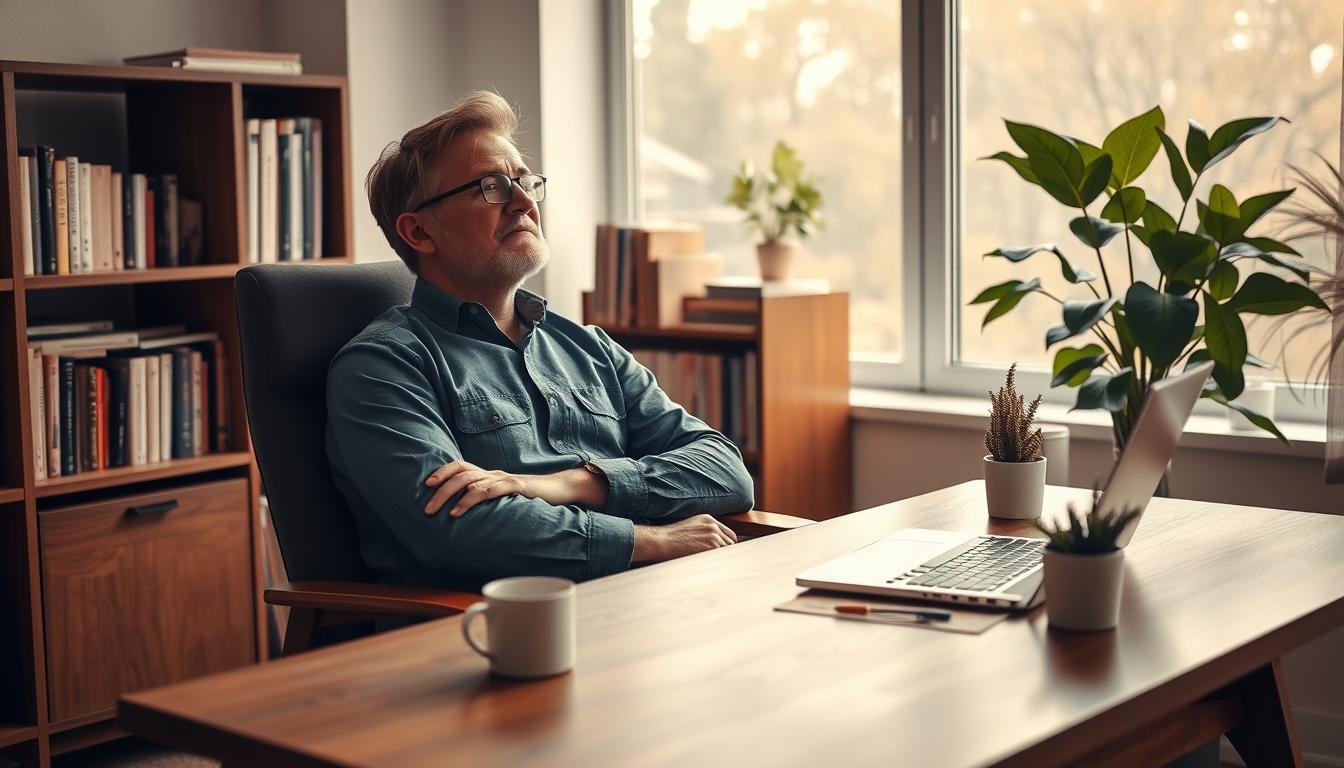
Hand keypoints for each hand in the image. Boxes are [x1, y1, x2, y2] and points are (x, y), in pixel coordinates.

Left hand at [423, 461, 608, 516]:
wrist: (561, 492)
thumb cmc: (531, 499)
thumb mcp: (505, 500)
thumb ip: (489, 502)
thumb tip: (466, 516)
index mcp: (490, 475)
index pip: (461, 466)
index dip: (442, 472)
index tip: (426, 485)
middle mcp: (494, 474)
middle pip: (460, 472)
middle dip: (440, 488)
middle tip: (425, 507)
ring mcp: (504, 479)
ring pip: (470, 480)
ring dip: (449, 495)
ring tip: (435, 511)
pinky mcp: (515, 487)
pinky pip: (488, 490)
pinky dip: (470, 499)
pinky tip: (458, 512)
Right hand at [632, 514, 736, 562]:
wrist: (662, 540)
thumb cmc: (672, 538)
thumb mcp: (691, 527)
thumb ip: (705, 532)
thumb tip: (716, 545)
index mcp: (708, 519)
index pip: (729, 534)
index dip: (728, 545)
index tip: (724, 553)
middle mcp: (713, 525)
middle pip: (730, 543)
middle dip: (725, 552)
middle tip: (719, 561)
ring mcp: (713, 534)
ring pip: (728, 550)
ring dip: (722, 558)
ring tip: (712, 564)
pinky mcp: (711, 545)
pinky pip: (722, 556)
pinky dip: (718, 562)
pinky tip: (709, 564)